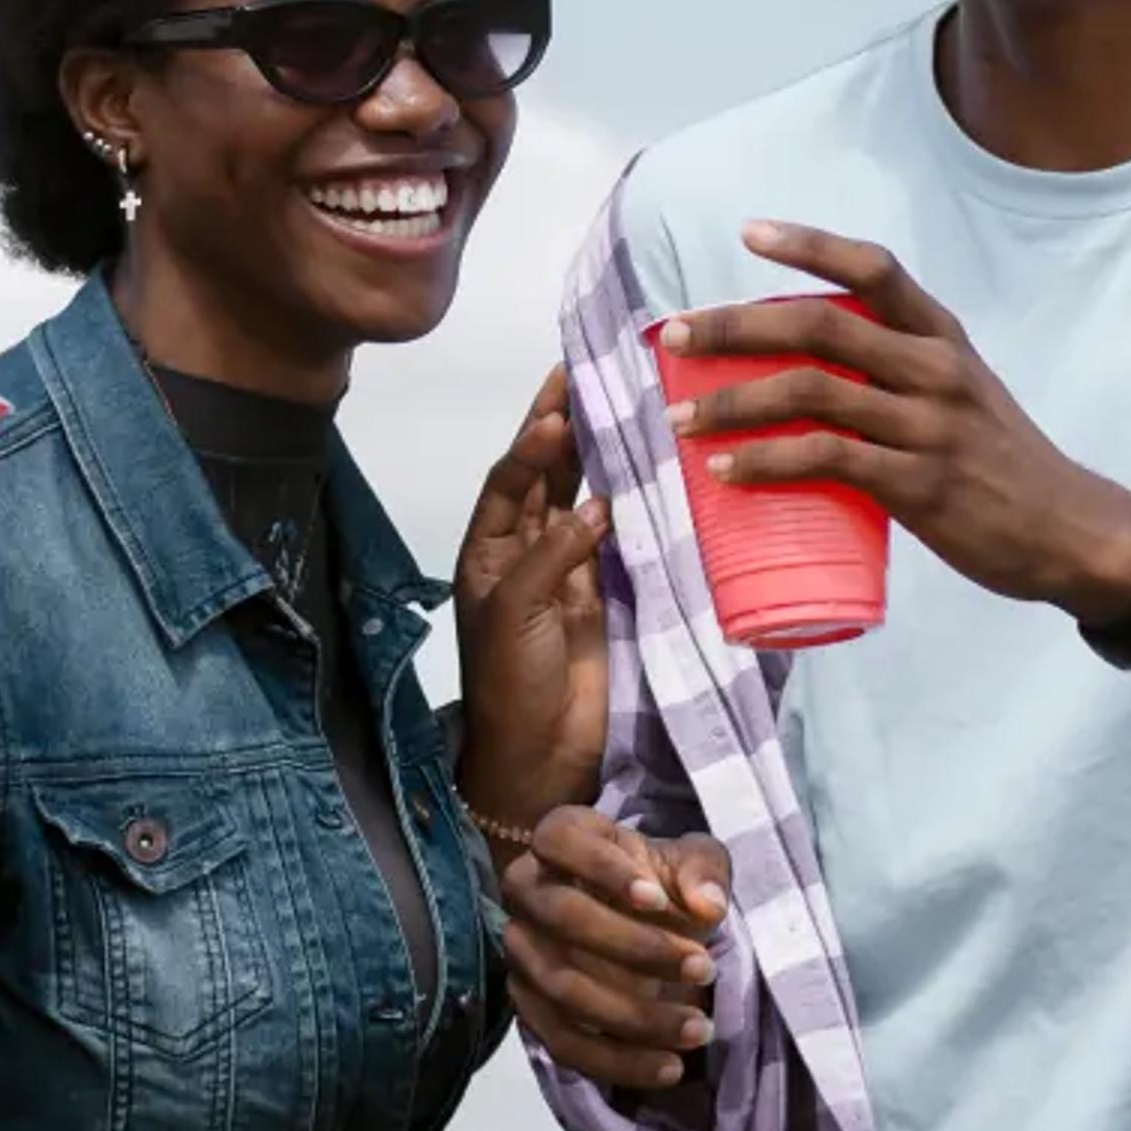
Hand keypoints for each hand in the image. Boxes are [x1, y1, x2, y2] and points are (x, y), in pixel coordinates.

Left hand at [453, 367, 611, 825]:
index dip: (531, 442)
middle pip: (544, 477)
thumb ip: (552, 554)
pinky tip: (644, 472)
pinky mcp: (603, 594)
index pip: (509, 481)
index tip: (559, 404)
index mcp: (486, 552)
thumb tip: (595, 504)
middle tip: (589, 376)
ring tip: (619, 406)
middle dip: (563, 429)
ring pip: (580, 499)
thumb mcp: (515, 612)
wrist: (538, 755)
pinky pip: (615, 538)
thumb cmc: (511, 682)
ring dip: (595, 458)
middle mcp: (524, 552)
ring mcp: (566, 571)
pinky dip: (627, 505)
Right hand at [501, 807, 729, 1093]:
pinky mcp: (528, 1005)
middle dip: (637, 948)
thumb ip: (704, 872)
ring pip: (562, 988)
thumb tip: (708, 906)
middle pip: (563, 917)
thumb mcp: (694, 864)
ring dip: (635, 1015)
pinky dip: (617, 1061)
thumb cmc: (663, 881)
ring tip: (699, 1029)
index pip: (559, 838)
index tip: (657, 900)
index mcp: (561, 836)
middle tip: (704, 968)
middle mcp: (526, 888)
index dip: (602, 867)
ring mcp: (521, 951)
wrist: (643, 924)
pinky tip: (669, 1066)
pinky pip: (562, 1042)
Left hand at [664, 221, 1130, 619]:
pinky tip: (725, 471)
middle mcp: (936, 368)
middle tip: (676, 336)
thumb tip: (803, 375)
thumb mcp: (960, 395)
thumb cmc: (1000, 464)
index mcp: (943, 337)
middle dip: (737, 326)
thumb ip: (896, 375)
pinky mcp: (920, 485)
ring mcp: (928, 426)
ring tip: (679, 422)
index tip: (748, 233)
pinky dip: (766, 462)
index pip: (873, 268)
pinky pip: (827, 460)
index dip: (809, 244)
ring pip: (812, 392)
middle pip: (820, 324)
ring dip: (734, 403)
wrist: (1071, 533)